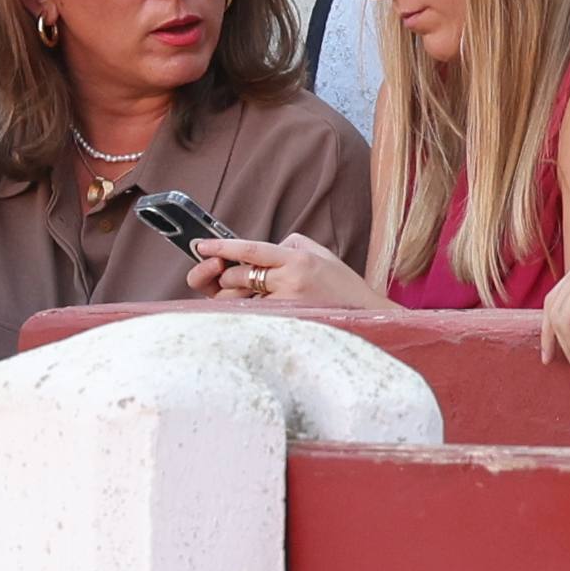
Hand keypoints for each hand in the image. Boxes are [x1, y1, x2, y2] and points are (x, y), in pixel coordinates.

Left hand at [186, 232, 387, 307]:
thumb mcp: (319, 254)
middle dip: (227, 276)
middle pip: (238, 276)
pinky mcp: (285, 325)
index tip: (201, 245)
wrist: (368, 317)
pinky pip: (252, 315)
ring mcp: (287, 307)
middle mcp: (290, 282)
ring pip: (240, 299)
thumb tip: (254, 251)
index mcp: (298, 260)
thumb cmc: (342, 286)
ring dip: (237, 295)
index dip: (222, 247)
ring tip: (256, 295)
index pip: (250, 250)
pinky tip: (261, 308)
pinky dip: (248, 310)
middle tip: (233, 276)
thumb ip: (287, 246)